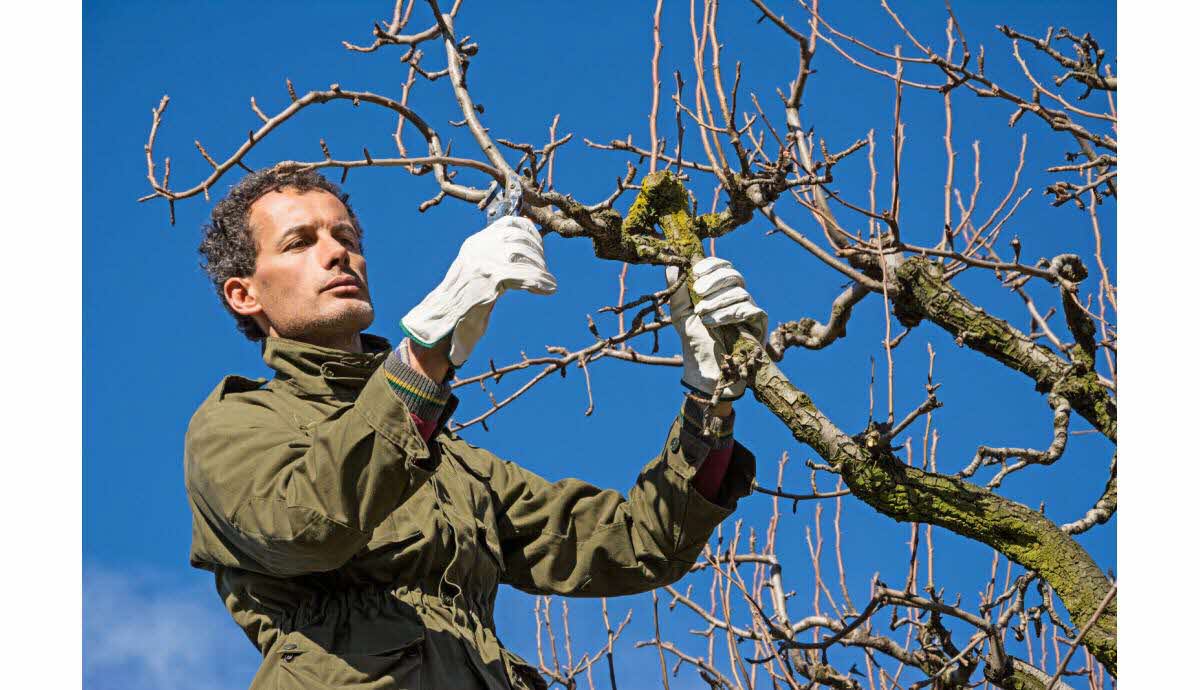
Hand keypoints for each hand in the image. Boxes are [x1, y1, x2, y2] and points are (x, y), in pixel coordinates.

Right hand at [402, 216, 555, 366]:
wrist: (441, 320)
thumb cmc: (464, 302)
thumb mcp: (479, 272)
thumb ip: (497, 260)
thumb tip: (525, 251)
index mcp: (476, 244)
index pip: (507, 223)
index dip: (529, 230)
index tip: (540, 245)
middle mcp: (479, 247)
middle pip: (518, 235)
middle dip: (537, 250)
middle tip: (543, 268)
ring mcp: (483, 261)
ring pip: (522, 252)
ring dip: (539, 266)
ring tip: (546, 280)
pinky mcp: (490, 278)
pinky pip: (524, 274)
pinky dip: (541, 281)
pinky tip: (549, 288)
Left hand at [667, 257, 766, 399]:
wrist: (705, 370)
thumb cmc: (694, 340)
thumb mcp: (680, 313)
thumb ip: (677, 289)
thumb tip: (672, 266)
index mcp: (720, 290)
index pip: (723, 266)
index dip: (712, 265)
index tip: (696, 271)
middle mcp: (737, 297)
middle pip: (734, 275)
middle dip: (714, 280)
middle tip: (697, 291)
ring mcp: (749, 309)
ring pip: (740, 292)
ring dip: (717, 301)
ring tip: (701, 314)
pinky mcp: (758, 324)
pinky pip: (749, 309)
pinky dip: (728, 313)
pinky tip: (713, 323)